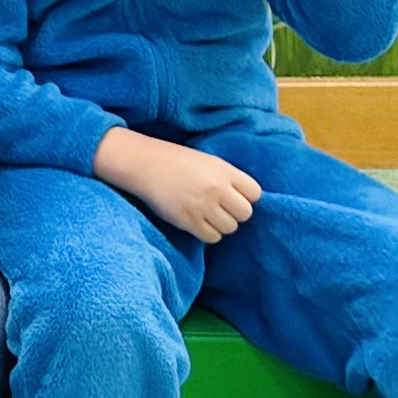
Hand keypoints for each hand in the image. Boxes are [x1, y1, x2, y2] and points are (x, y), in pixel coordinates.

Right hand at [94, 127, 263, 243]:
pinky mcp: (188, 220)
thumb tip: (244, 199)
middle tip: (220, 209)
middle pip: (245, 213)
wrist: (143, 164)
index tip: (234, 197)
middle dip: (235, 214)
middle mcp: (217, 188)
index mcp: (223, 170)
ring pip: (230, 228)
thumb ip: (226, 177)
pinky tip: (197, 223)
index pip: (255, 193)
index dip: (246, 197)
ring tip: (207, 215)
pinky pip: (211, 237)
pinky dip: (207, 233)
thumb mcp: (206, 161)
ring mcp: (203, 205)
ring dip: (221, 225)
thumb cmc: (174, 160)